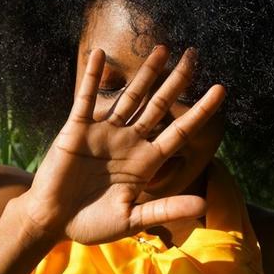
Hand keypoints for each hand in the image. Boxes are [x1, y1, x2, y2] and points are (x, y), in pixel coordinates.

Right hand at [17, 45, 225, 244]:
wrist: (52, 221)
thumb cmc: (91, 224)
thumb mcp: (131, 220)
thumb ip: (164, 209)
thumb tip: (202, 206)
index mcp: (146, 162)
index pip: (180, 131)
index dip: (200, 111)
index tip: (221, 90)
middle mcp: (129, 141)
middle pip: (159, 104)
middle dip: (177, 80)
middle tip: (194, 54)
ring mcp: (104, 133)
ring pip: (130, 96)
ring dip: (145, 73)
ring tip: (162, 48)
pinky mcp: (78, 130)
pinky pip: (86, 98)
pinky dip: (92, 77)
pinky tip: (98, 54)